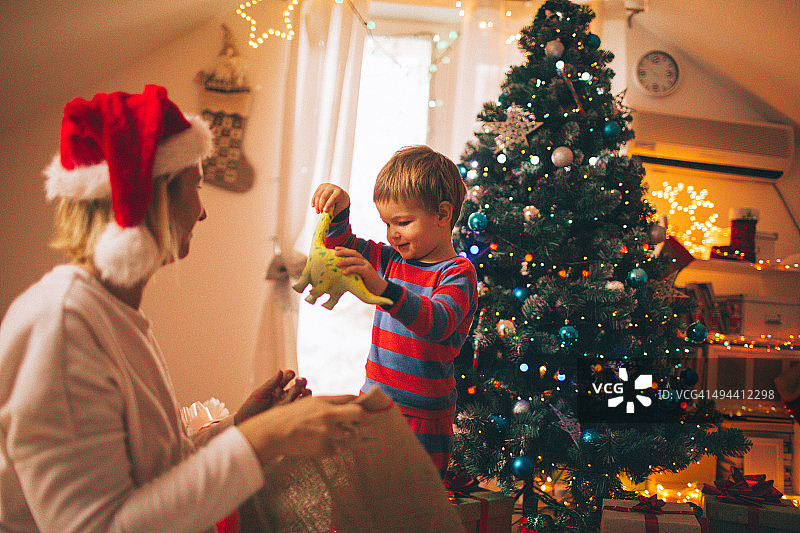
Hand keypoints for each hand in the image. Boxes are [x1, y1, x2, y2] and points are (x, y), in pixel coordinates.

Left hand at [234, 370, 310, 424]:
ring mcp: (288, 405)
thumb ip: (271, 383)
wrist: (246, 424)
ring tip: (304, 391)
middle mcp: (284, 395)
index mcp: (276, 387)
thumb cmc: (250, 408)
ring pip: (303, 396)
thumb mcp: (259, 394)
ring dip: (306, 391)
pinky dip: (306, 404)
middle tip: (299, 381)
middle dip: (301, 381)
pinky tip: (304, 402)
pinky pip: (301, 408)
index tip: (290, 374)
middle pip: (298, 385)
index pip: (287, 377)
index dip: (290, 374)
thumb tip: (281, 370)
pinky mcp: (290, 415)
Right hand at [238, 395, 369, 463]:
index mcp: (325, 402)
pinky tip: (315, 445)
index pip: (353, 399)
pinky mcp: (323, 448)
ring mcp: (327, 432)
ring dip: (344, 437)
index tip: (371, 408)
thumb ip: (329, 403)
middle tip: (369, 423)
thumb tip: (350, 402)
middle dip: (366, 419)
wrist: (272, 433)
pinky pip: (334, 450)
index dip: (364, 403)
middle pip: (360, 415)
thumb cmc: (289, 416)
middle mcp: (329, 415)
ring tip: (327, 435)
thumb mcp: (309, 403)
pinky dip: (329, 449)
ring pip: (349, 436)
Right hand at [312, 183, 349, 216]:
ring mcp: (326, 186)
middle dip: (320, 206)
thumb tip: (326, 220)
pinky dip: (314, 201)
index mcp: (339, 192)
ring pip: (318, 195)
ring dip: (316, 205)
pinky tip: (313, 206)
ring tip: (318, 211)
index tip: (324, 211)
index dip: (328, 205)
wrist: (340, 194)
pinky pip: (316, 194)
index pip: (332, 198)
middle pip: (324, 196)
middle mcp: (332, 187)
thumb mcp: (339, 207)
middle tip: (320, 213)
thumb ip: (333, 212)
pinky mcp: (321, 186)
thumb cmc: (340, 202)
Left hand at [334, 247, 387, 295]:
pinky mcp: (368, 271)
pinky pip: (358, 268)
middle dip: (344, 252)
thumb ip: (351, 271)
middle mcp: (364, 261)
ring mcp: (367, 265)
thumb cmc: (366, 283)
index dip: (344, 249)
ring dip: (345, 261)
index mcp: (361, 260)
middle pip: (354, 253)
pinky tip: (344, 272)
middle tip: (335, 253)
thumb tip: (339, 272)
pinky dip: (350, 269)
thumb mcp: (358, 274)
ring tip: (336, 264)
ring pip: (355, 260)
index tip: (335, 248)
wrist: (379, 288)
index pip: (352, 252)